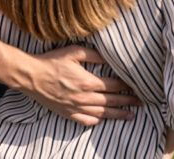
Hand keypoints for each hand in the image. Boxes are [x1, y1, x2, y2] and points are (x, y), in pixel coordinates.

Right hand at [22, 44, 140, 125]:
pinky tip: (105, 119)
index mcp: (87, 81)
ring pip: (102, 114)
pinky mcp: (68, 113)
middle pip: (112, 101)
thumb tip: (110, 56)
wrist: (31, 77)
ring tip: (131, 115)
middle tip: (141, 102)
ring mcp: (76, 107)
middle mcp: (84, 97)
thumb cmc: (52, 61)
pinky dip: (98, 121)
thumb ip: (94, 54)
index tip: (137, 86)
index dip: (127, 86)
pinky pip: (87, 120)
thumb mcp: (74, 52)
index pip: (114, 85)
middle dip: (128, 101)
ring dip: (118, 115)